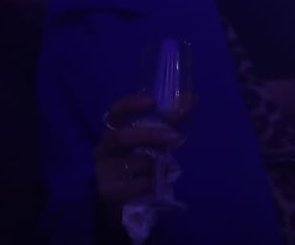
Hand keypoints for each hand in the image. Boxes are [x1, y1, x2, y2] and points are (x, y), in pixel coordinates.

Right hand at [93, 94, 183, 209]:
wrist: (118, 196)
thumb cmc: (135, 159)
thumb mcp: (149, 139)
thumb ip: (168, 119)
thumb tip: (192, 97)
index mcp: (111, 130)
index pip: (115, 111)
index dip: (131, 104)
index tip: (152, 101)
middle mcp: (103, 148)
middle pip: (122, 137)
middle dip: (150, 135)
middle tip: (176, 137)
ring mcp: (103, 170)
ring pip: (131, 163)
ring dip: (154, 164)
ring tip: (167, 167)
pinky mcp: (108, 192)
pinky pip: (133, 186)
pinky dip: (149, 183)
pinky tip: (156, 184)